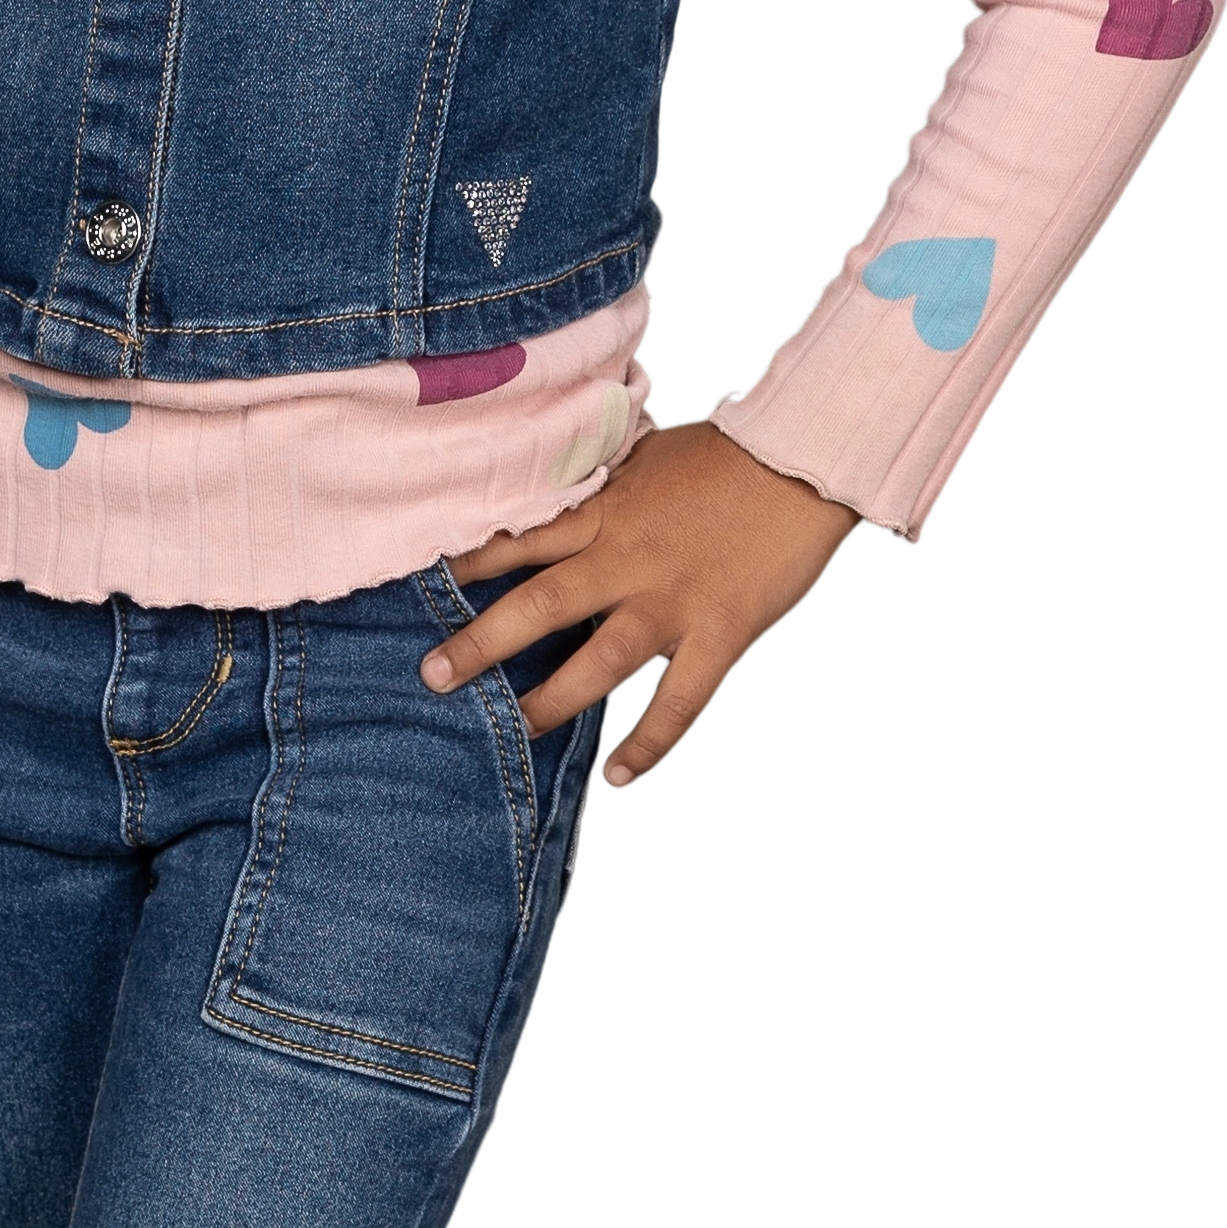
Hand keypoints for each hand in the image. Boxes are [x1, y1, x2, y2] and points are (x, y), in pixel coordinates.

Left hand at [427, 415, 863, 789]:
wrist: (803, 460)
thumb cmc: (727, 449)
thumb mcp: (647, 453)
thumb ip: (604, 483)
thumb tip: (563, 487)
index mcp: (607, 512)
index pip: (522, 538)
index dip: (470, 561)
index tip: (423, 584)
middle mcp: (627, 561)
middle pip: (540, 606)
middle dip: (482, 643)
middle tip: (433, 675)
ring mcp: (671, 603)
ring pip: (599, 664)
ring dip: (552, 702)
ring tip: (512, 732)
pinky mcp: (718, 635)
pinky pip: (676, 703)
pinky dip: (646, 744)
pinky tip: (615, 778)